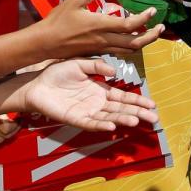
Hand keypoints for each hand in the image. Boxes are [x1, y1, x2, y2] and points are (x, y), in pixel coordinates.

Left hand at [22, 58, 158, 130]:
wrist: (36, 84)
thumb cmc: (56, 74)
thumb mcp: (79, 64)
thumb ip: (96, 66)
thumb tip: (114, 71)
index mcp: (99, 90)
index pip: (122, 97)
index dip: (137, 101)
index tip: (152, 104)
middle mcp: (96, 103)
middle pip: (121, 110)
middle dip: (137, 113)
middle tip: (154, 118)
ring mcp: (87, 112)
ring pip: (109, 117)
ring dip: (123, 119)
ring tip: (136, 120)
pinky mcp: (75, 118)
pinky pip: (91, 123)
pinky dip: (102, 124)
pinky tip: (112, 125)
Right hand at [37, 0, 162, 58]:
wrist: (45, 43)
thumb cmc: (58, 20)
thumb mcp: (75, 0)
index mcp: (100, 25)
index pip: (130, 24)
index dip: (145, 18)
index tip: (154, 11)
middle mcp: (104, 40)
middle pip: (135, 43)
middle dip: (151, 36)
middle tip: (161, 28)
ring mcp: (101, 48)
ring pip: (129, 50)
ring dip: (143, 42)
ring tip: (151, 34)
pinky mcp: (97, 53)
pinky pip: (119, 52)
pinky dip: (130, 46)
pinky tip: (131, 38)